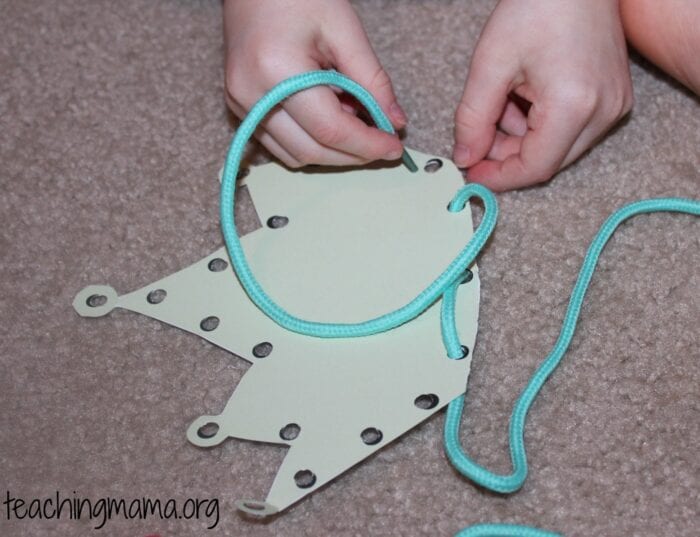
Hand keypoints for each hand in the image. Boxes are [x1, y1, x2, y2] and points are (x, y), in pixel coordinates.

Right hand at [223, 0, 405, 167]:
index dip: (367, 144)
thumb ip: (372, 79)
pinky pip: (280, 144)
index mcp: (277, 70)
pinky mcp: (238, 106)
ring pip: (295, 155)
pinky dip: (311, 143)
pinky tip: (329, 120)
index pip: (330, 129)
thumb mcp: (344, 29)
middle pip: (312, 151)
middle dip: (352, 154)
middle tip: (381, 142)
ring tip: (354, 123)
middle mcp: (250, 95)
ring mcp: (239, 104)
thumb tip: (394, 121)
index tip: (393, 148)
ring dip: (332, 153)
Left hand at [453, 0, 632, 190]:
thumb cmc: (538, 5)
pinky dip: (540, 123)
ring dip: (521, 137)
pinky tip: (524, 95)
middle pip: (548, 161)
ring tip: (503, 98)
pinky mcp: (614, 97)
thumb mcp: (490, 64)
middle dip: (507, 155)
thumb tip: (465, 158)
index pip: (535, 167)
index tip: (471, 173)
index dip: (499, 177)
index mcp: (574, 105)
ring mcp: (614, 105)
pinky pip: (572, 129)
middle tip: (478, 136)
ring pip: (558, 147)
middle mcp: (604, 111)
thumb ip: (473, 119)